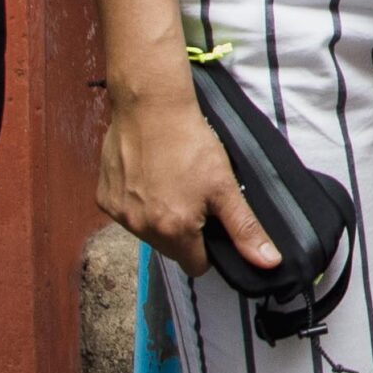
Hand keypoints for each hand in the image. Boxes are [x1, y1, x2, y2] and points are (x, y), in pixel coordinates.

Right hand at [100, 80, 278, 276]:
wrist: (152, 107)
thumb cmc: (190, 144)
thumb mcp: (225, 186)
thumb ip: (245, 229)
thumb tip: (268, 263)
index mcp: (173, 231)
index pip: (196, 265)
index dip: (207, 246)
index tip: (210, 221)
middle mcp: (141, 228)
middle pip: (171, 249)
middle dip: (183, 231)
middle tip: (192, 196)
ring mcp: (119, 214)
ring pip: (147, 232)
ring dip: (158, 217)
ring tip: (170, 183)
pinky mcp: (104, 197)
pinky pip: (126, 213)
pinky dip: (137, 202)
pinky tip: (148, 177)